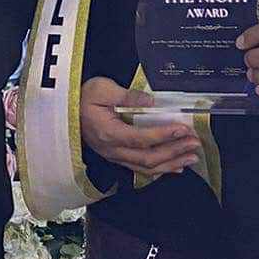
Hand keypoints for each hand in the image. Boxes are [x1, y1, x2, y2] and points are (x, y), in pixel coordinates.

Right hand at [79, 75, 201, 179]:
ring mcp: (115, 157)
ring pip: (147, 168)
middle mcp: (112, 150)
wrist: (64, 112)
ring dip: (172, 163)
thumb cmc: (82, 98)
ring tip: (192, 157)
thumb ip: (127, 96)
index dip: (163, 136)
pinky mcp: (117, 158)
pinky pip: (141, 169)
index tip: (182, 129)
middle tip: (194, 143)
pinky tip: (176, 166)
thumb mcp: (101, 89)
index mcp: (108, 133)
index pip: (141, 139)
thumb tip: (151, 101)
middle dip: (174, 151)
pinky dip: (162, 169)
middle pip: (148, 158)